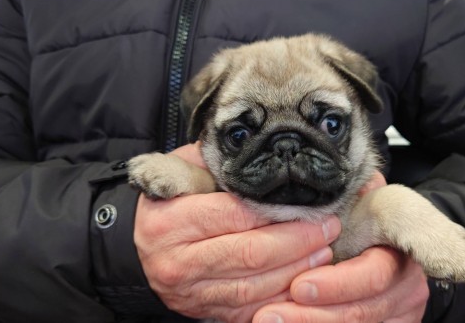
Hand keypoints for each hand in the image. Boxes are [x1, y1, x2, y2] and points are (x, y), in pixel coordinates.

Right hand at [134, 143, 341, 321]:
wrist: (136, 246)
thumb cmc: (168, 203)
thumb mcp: (183, 172)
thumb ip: (218, 164)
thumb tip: (268, 157)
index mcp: (171, 222)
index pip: (235, 215)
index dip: (279, 212)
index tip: (312, 206)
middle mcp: (178, 262)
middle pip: (251, 254)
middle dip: (298, 242)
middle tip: (327, 229)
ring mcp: (191, 293)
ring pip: (255, 288)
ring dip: (296, 271)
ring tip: (323, 253)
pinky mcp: (205, 311)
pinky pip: (250, 310)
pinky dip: (281, 299)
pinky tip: (302, 281)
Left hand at [253, 172, 429, 322]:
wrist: (393, 245)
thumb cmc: (367, 216)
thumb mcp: (361, 196)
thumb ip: (346, 192)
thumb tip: (316, 174)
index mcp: (401, 248)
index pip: (374, 274)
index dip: (338, 284)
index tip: (299, 285)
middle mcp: (408, 285)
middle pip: (362, 309)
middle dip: (313, 314)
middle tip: (269, 313)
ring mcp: (402, 311)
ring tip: (268, 320)